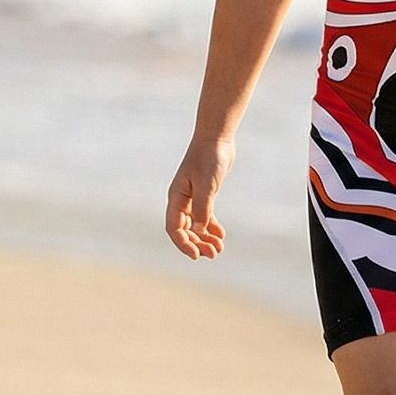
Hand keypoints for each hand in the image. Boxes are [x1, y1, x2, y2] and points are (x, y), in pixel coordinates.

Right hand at [165, 138, 231, 259]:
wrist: (216, 138)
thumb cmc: (209, 158)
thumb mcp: (207, 185)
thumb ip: (202, 208)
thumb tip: (199, 231)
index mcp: (176, 198)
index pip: (174, 228)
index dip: (183, 244)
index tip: (196, 256)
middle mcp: (181, 200)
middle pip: (184, 230)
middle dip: (197, 244)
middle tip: (214, 254)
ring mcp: (192, 198)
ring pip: (195, 225)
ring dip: (205, 238)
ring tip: (219, 248)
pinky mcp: (204, 194)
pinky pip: (204, 216)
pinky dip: (211, 227)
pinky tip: (221, 235)